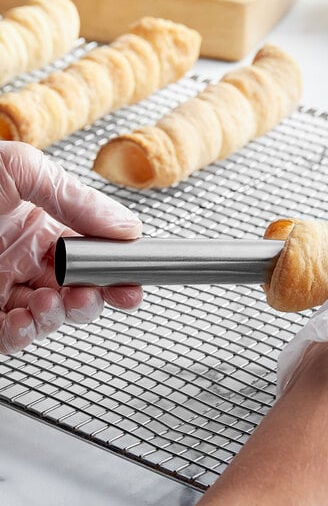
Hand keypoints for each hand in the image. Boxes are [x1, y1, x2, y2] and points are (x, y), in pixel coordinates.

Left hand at [0, 141, 142, 353]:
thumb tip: (127, 225)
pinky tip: (31, 315)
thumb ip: (78, 199)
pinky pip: (15, 335)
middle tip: (116, 292)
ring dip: (68, 313)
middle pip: (82, 287)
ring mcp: (4, 288)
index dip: (118, 265)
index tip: (136, 273)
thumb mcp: (20, 170)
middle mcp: (25, 259)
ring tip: (61, 300)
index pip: (93, 251)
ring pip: (55, 314)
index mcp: (41, 225)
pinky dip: (30, 331)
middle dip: (103, 294)